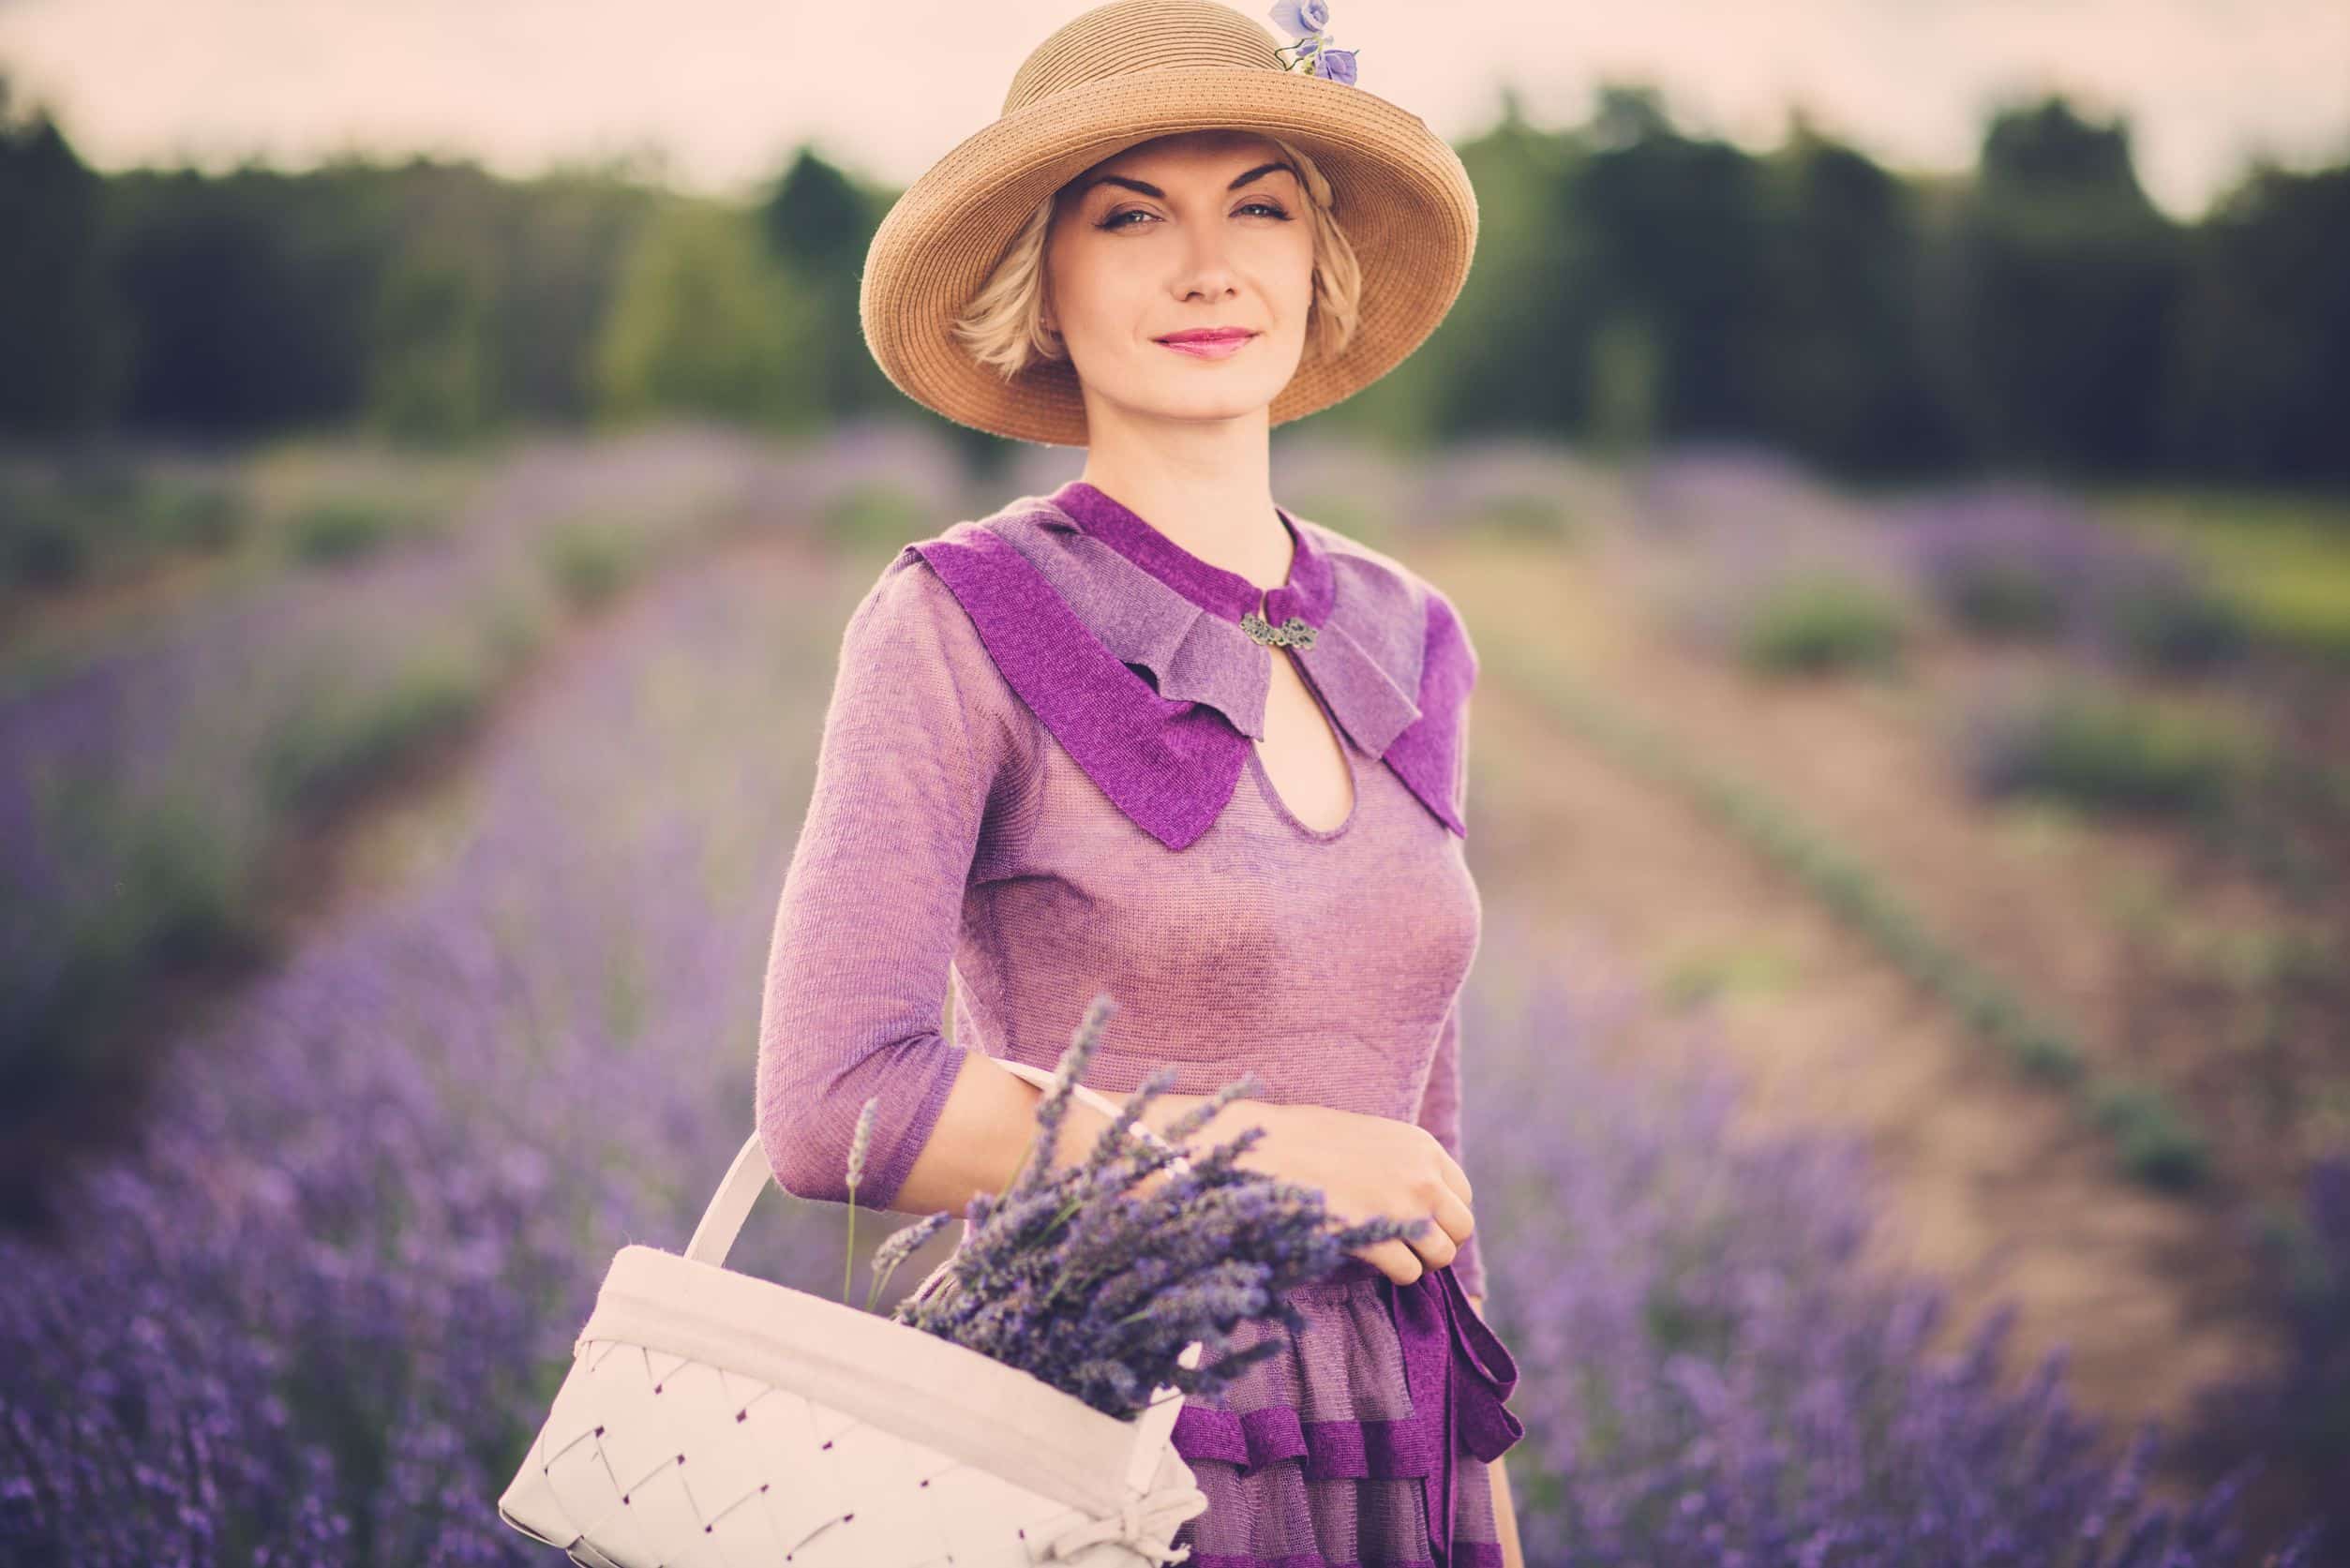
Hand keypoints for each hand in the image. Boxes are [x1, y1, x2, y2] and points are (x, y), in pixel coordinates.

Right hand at [1211, 1100, 1475, 1287]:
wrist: (1265, 1150)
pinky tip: (1372, 1260)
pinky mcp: (1377, 1239)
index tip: (1422, 1222)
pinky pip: (1409, 1272)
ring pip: (1441, 1255)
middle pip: (1460, 1228)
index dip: (1444, 1214)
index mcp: (1422, 1146)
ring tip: (1392, 1255)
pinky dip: (1395, 1273)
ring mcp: (1402, 1209)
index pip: (1463, 1194)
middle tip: (1411, 1246)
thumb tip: (1423, 1196)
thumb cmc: (1307, 1139)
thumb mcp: (1371, 1135)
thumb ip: (1405, 1162)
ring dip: (1420, 1262)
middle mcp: (1422, 1177)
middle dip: (1439, 1241)